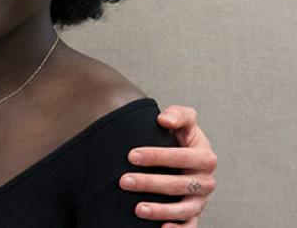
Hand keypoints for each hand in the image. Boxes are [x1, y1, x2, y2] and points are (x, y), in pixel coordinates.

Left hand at [120, 104, 216, 227]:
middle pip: (179, 184)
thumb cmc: (180, 138)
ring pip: (183, 209)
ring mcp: (200, 201)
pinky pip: (190, 226)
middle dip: (151, 183)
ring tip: (137, 209)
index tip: (132, 155)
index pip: (184, 157)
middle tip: (124, 181)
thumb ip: (178, 115)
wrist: (184, 159)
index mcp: (205, 157)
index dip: (158, 156)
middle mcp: (206, 181)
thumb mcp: (184, 123)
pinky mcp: (193, 215)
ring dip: (160, 210)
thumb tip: (164, 119)